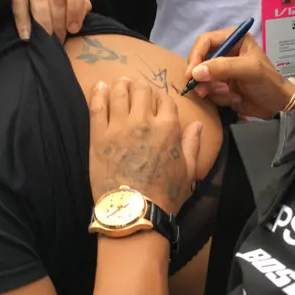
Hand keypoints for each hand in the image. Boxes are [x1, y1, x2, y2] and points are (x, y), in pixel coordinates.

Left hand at [88, 78, 202, 213]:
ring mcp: (119, 126)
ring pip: (119, 93)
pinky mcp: (99, 135)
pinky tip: (99, 86)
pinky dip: (99, 93)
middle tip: (135, 89)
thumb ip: (193, 144)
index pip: (165, 100)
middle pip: (142, 90)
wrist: (134, 211)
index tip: (155, 102)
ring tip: (119, 83)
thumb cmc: (165, 195)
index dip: (160, 98)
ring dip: (121, 85)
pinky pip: (97, 107)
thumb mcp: (188, 171)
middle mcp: (144, 121)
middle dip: (140, 87)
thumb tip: (197, 125)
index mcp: (168, 128)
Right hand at [185, 29, 294, 118]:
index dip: (196, 55)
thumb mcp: (250, 70)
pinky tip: (234, 99)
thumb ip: (224, 67)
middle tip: (204, 89)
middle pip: (200, 60)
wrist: (278, 106)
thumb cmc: (268, 82)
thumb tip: (196, 72)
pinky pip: (209, 90)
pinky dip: (218, 97)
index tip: (192, 73)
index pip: (205, 41)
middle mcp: (225, 52)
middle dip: (203, 77)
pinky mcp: (220, 85)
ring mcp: (222, 70)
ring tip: (229, 94)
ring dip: (212, 89)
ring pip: (202, 77)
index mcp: (234, 39)